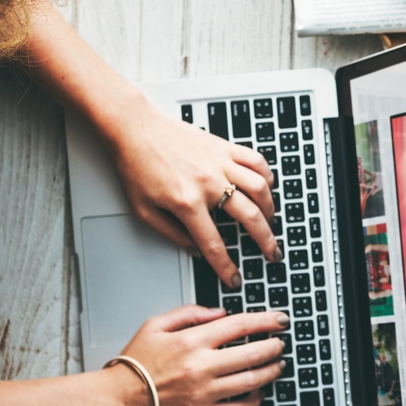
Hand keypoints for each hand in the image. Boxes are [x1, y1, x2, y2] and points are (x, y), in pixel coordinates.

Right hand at [109, 306, 288, 405]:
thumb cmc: (135, 364)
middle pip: (254, 353)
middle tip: (281, 344)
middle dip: (275, 347)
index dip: (266, 321)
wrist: (119, 399)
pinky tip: (258, 393)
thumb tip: (220, 312)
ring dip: (271, 372)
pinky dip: (255, 401)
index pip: (240, 325)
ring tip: (277, 365)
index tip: (281, 320)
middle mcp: (202, 366)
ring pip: (252, 381)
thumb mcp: (155, 325)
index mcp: (192, 341)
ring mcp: (205, 392)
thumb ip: (189, 313)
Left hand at [110, 102, 278, 285]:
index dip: (226, 267)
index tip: (234, 277)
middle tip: (272, 253)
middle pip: (250, 217)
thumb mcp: (143, 210)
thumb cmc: (136, 166)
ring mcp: (220, 163)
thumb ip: (171, 234)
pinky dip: (266, 176)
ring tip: (270, 220)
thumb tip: (195, 249)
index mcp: (187, 202)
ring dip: (270, 209)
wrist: (134, 128)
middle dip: (266, 241)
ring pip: (260, 189)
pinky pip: (256, 161)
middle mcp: (208, 183)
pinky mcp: (224, 147)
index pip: (214, 244)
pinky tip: (265, 187)